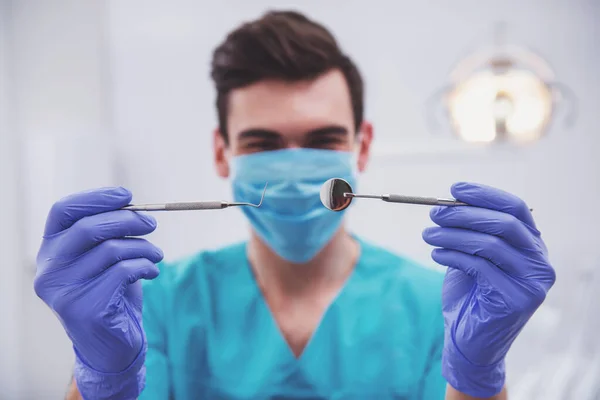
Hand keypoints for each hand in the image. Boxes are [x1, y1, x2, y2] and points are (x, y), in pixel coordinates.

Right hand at [34, 187, 163, 398]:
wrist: (112, 344)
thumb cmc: (110, 293)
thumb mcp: (105, 258)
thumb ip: (109, 233)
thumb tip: (133, 206)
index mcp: (50, 250)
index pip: (63, 211)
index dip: (96, 198)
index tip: (127, 195)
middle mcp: (49, 270)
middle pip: (87, 228)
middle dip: (127, 220)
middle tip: (152, 224)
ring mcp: (63, 292)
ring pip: (111, 250)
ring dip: (142, 247)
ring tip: (156, 255)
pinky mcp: (83, 309)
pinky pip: (123, 272)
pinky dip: (145, 266)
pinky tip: (152, 272)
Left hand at [422, 182, 555, 397]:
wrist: (469, 340)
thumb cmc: (470, 294)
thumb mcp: (471, 255)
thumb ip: (470, 231)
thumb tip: (449, 200)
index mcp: (532, 245)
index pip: (515, 208)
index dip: (484, 194)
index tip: (454, 188)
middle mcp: (540, 262)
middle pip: (504, 223)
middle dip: (464, 213)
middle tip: (434, 213)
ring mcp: (532, 282)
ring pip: (490, 244)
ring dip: (452, 235)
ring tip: (427, 234)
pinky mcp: (517, 300)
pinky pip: (480, 267)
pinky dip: (452, 255)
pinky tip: (435, 254)